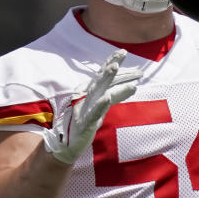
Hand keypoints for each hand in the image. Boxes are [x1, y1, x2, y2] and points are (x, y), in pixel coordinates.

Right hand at [42, 49, 141, 163]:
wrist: (65, 145)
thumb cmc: (84, 123)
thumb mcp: (100, 107)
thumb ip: (113, 96)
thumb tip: (133, 86)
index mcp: (89, 93)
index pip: (102, 76)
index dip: (111, 62)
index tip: (123, 52)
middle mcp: (86, 97)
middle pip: (101, 79)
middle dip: (112, 65)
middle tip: (123, 53)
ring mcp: (84, 109)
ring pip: (97, 91)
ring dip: (106, 78)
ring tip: (115, 67)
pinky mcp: (85, 123)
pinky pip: (94, 113)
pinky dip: (100, 105)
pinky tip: (107, 98)